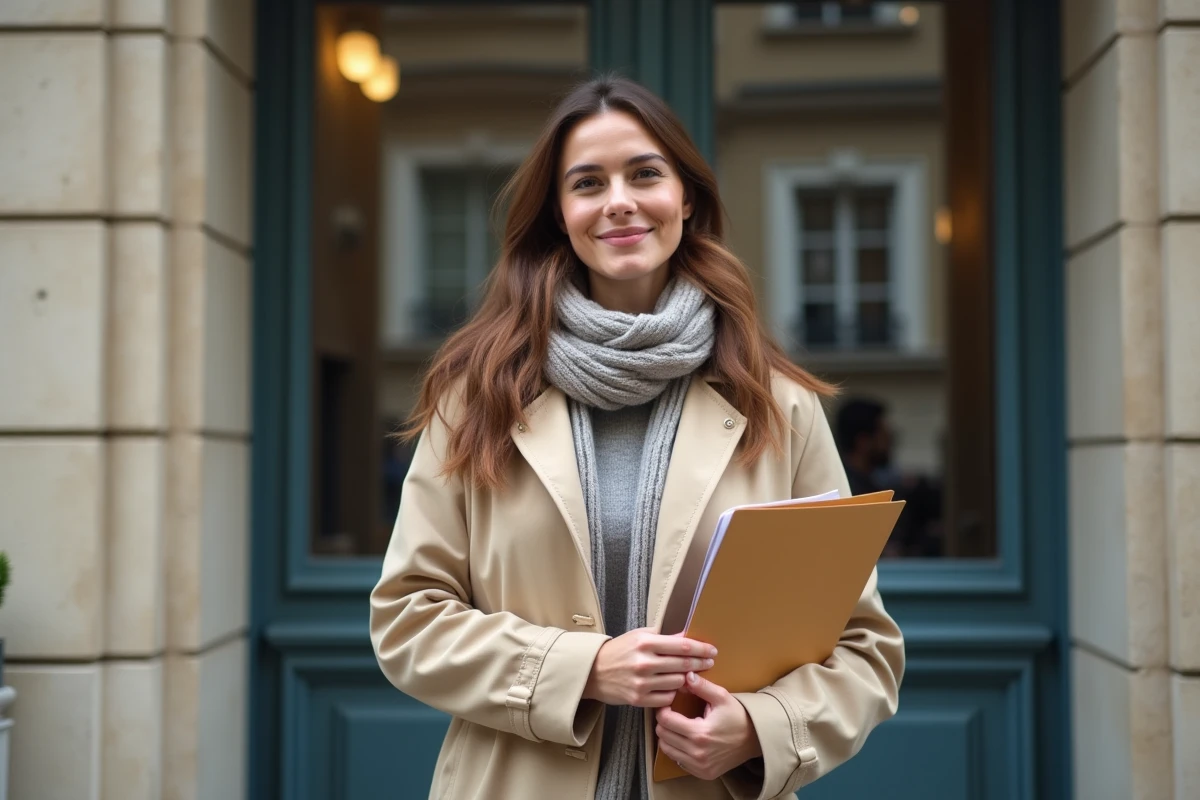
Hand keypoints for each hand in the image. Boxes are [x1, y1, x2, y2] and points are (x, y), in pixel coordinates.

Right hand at [583, 629, 716, 707]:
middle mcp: (644, 662)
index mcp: (645, 643)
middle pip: (683, 664)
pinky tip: (673, 687)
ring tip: (690, 674)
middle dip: (700, 663)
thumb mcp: (638, 636)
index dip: (701, 649)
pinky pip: (667, 697)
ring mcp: (642, 682)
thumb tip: (686, 635)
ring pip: (678, 682)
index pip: (682, 646)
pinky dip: (672, 693)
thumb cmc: (619, 651)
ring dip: (687, 679)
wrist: (593, 672)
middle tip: (709, 662)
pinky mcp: (638, 699)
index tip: (712, 651)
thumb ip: (662, 635)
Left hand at [655, 671, 762, 780]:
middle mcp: (697, 753)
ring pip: (667, 750)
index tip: (667, 705)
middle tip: (671, 714)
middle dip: (663, 722)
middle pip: (663, 736)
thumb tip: (685, 676)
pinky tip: (685, 740)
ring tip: (677, 726)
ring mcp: (699, 766)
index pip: (665, 721)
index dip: (662, 710)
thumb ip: (702, 686)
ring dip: (667, 737)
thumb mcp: (722, 697)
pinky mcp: (702, 773)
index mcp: (700, 734)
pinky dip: (677, 750)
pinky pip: (678, 761)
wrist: (755, 740)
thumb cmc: (737, 716)